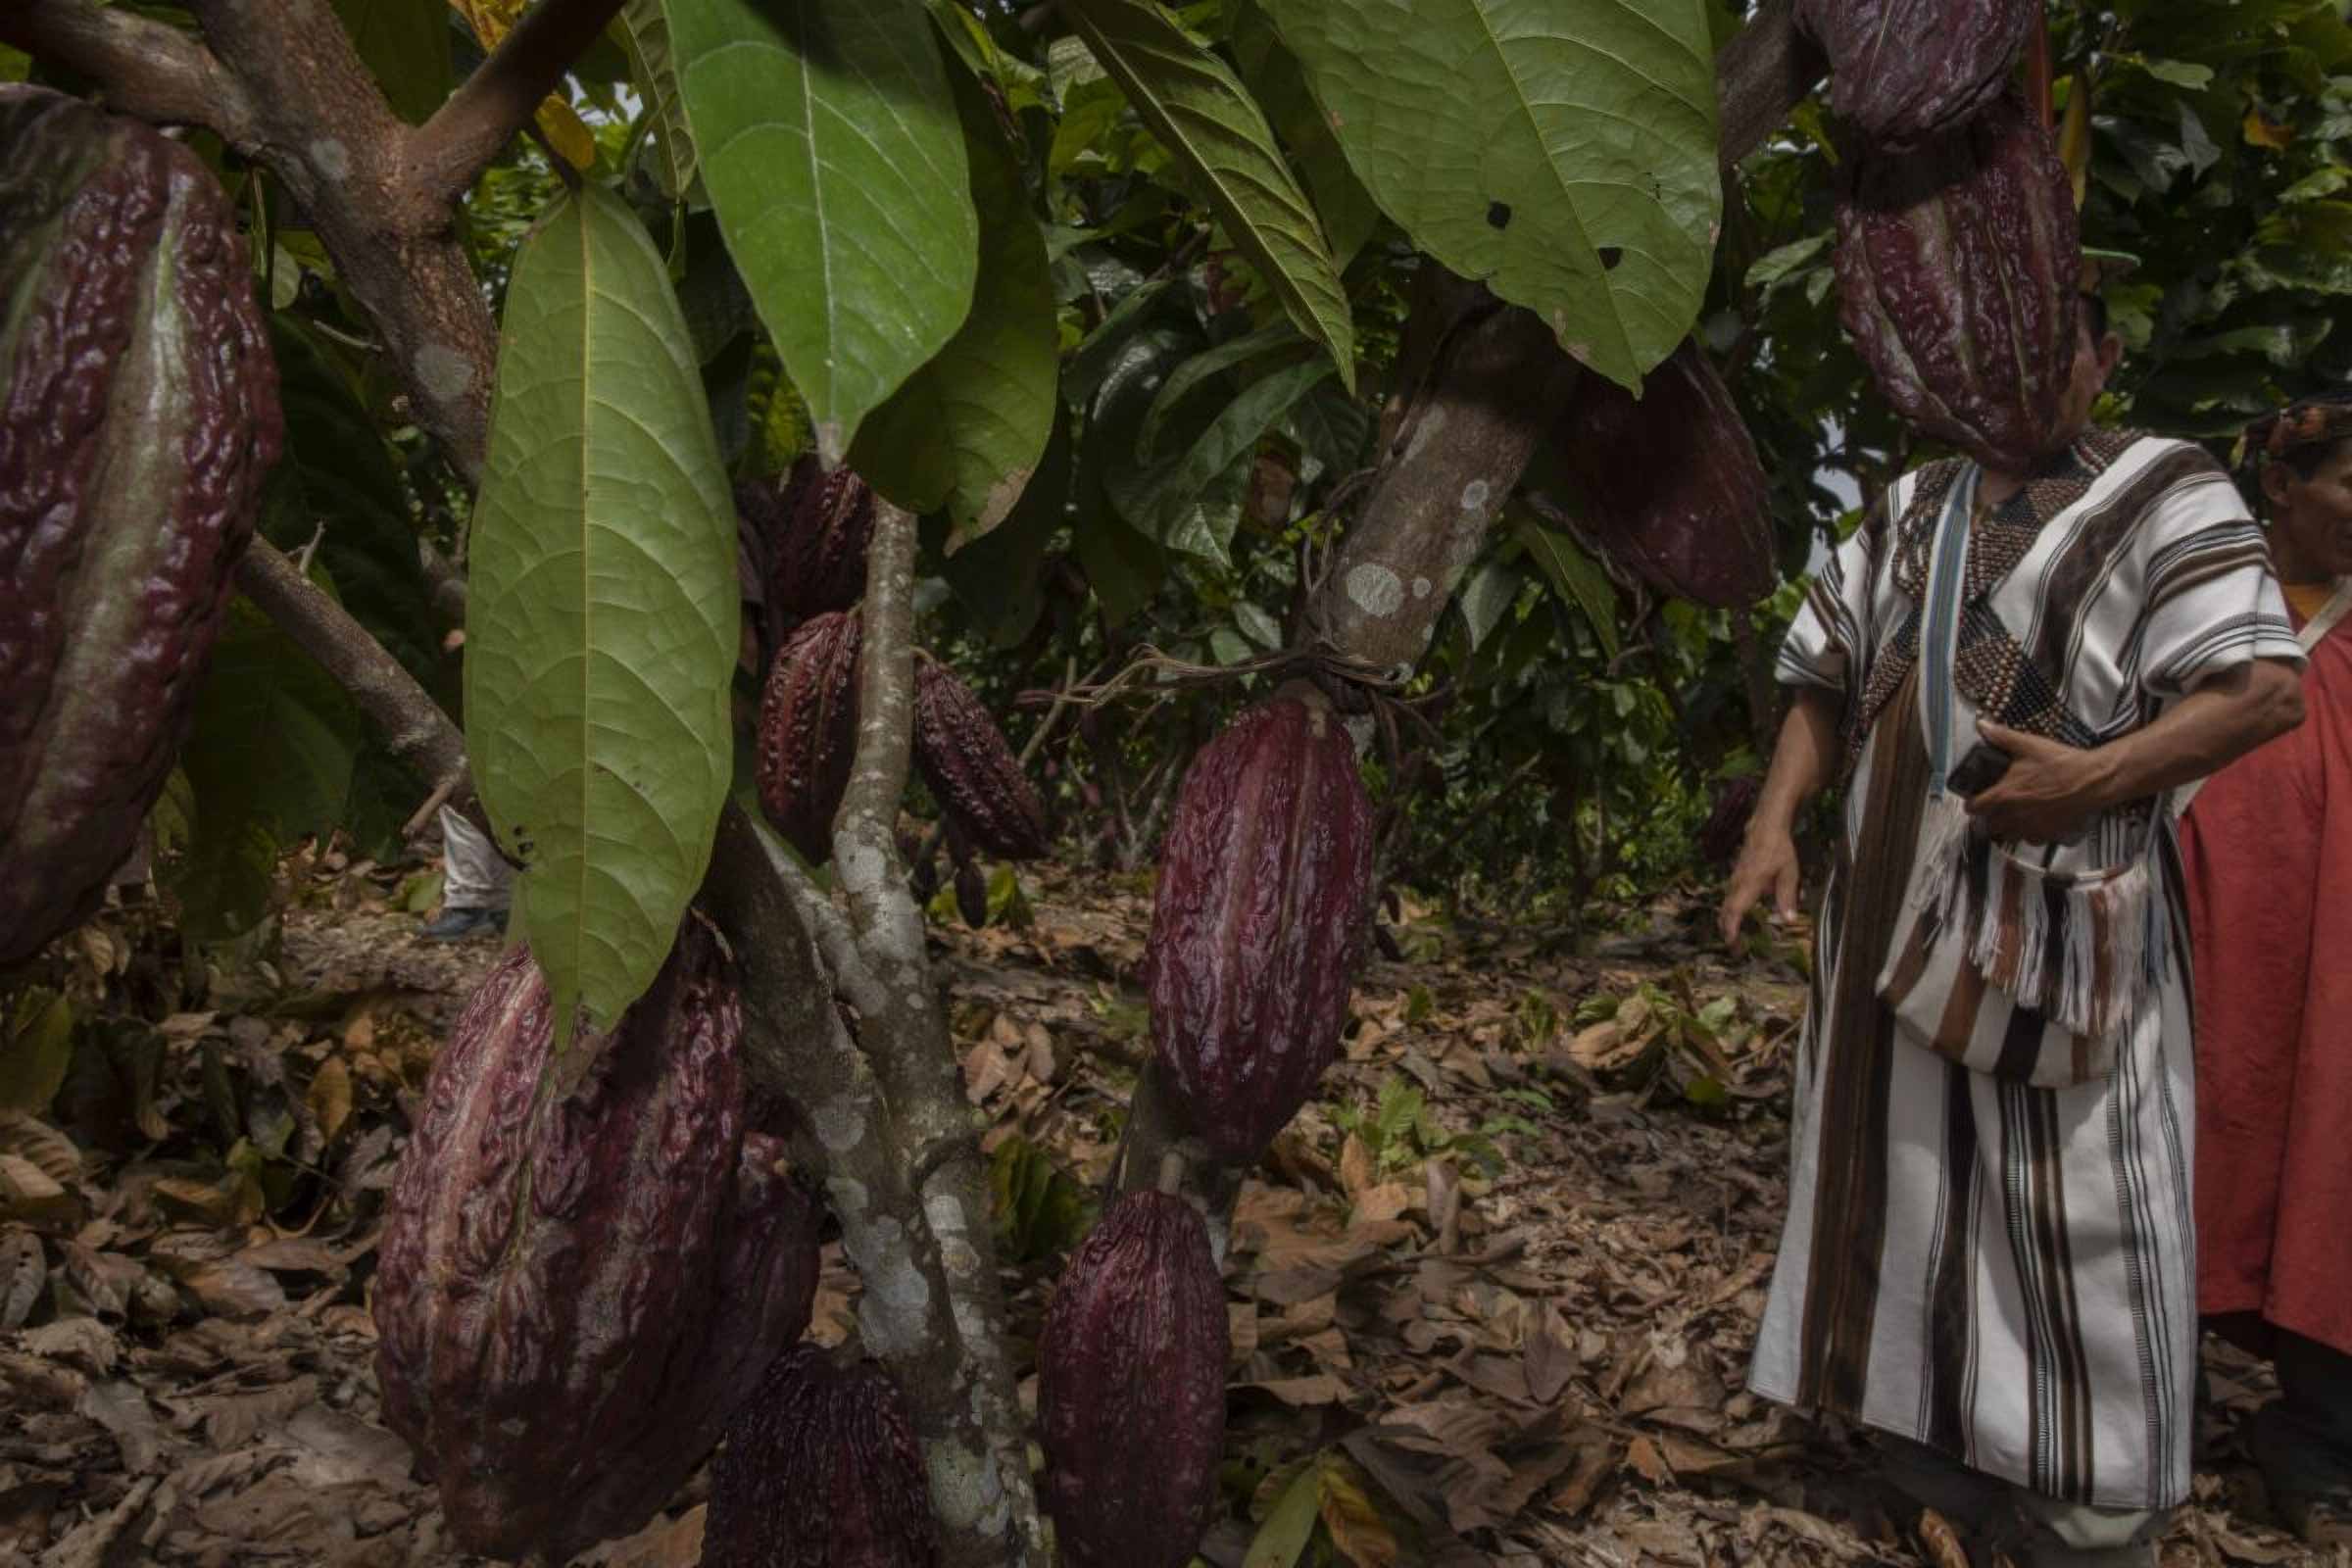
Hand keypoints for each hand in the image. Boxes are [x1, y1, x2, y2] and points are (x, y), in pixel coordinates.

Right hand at [1719, 827, 1800, 949]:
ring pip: (1727, 903)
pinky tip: (1737, 915)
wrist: (1765, 826)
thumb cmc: (1779, 849)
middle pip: (1726, 909)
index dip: (1731, 928)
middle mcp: (1738, 883)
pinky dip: (1731, 909)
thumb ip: (1787, 897)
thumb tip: (1789, 921)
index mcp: (1750, 884)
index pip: (1735, 910)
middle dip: (1727, 929)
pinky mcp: (1737, 875)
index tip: (1731, 943)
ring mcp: (1735, 878)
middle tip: (1733, 947)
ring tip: (1733, 936)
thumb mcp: (1789, 873)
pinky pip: (1730, 896)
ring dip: (1728, 920)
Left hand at [1962, 719, 2112, 841]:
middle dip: (1990, 818)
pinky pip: (2033, 841)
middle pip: (1990, 827)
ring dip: (2009, 828)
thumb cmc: (2059, 763)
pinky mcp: (2050, 835)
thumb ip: (2001, 737)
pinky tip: (2037, 822)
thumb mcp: (2028, 745)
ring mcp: (2032, 828)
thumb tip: (1981, 725)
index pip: (1974, 808)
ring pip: (2010, 836)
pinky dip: (2031, 834)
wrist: (2093, 781)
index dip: (1972, 804)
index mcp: (2004, 796)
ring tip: (2015, 816)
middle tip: (1997, 807)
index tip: (1976, 800)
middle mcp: (2014, 816)